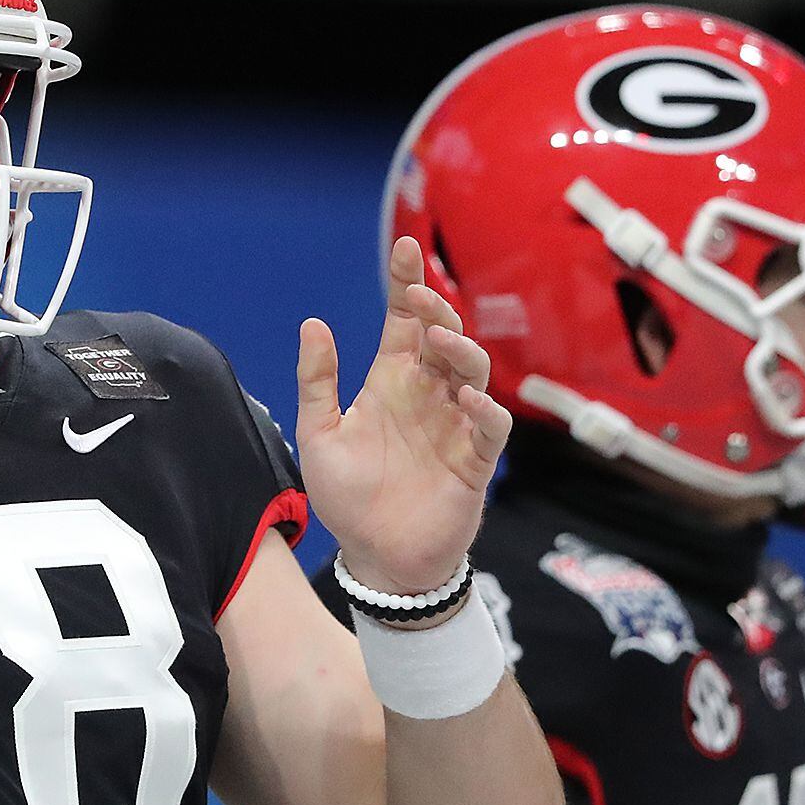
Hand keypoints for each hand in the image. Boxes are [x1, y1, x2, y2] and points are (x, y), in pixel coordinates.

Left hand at [296, 236, 513, 592]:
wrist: (376, 557)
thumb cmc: (349, 498)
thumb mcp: (319, 434)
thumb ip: (317, 382)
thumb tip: (313, 323)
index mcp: (391, 382)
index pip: (403, 323)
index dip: (405, 284)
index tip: (404, 248)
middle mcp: (427, 394)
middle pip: (442, 336)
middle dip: (434, 308)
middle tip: (415, 294)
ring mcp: (455, 424)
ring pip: (472, 371)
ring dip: (459, 350)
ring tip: (437, 340)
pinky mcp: (475, 460)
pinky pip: (491, 427)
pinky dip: (484, 409)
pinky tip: (466, 399)